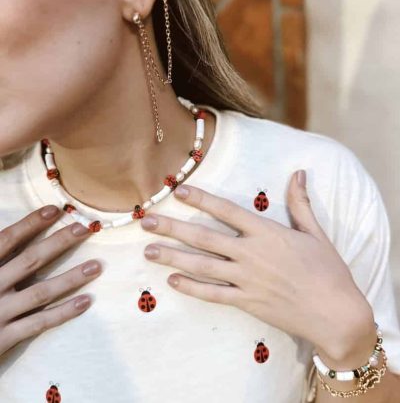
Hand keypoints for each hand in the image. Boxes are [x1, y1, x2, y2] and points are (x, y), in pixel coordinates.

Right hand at [0, 205, 101, 356]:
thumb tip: (11, 235)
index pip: (7, 240)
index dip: (30, 223)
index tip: (55, 210)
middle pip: (30, 261)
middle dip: (59, 243)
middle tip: (85, 229)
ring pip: (41, 292)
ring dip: (71, 278)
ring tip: (96, 266)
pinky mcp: (3, 338)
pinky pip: (38, 323)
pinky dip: (64, 312)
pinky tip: (86, 301)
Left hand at [141, 170, 373, 360]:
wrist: (336, 314)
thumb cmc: (328, 271)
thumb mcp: (315, 233)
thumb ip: (300, 203)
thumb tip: (298, 173)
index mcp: (267, 232)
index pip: (226, 210)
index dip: (201, 199)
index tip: (177, 191)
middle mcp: (251, 254)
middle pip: (204, 237)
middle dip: (172, 228)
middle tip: (146, 222)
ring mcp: (246, 279)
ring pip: (201, 265)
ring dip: (173, 256)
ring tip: (148, 250)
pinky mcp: (246, 302)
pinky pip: (213, 294)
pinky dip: (191, 288)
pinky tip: (171, 280)